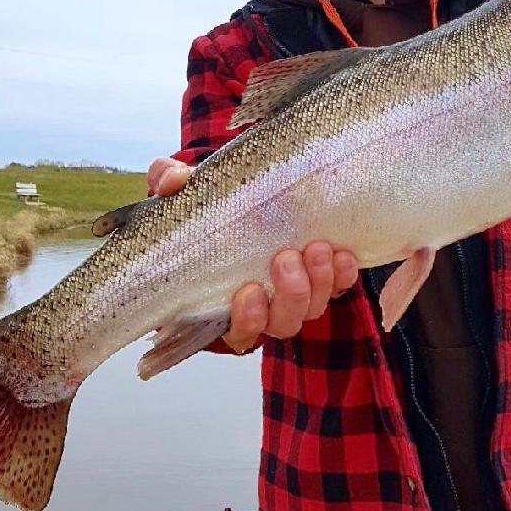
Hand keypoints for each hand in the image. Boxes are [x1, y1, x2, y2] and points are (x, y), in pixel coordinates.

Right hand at [147, 157, 359, 352]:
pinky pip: (340, 287)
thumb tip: (173, 180)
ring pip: (313, 308)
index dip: (246, 320)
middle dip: (290, 294)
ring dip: (318, 283)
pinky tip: (342, 254)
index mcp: (225, 297)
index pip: (238, 330)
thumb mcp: (181, 189)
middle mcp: (264, 304)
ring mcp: (295, 291)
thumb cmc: (207, 203)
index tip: (247, 293)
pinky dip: (343, 275)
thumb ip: (167, 181)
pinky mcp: (322, 275)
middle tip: (286, 258)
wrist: (244, 189)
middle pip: (283, 322)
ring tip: (315, 249)